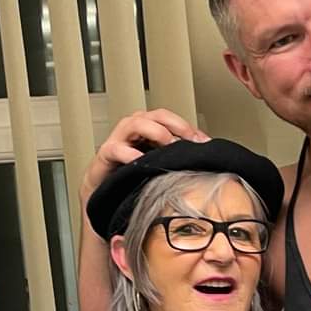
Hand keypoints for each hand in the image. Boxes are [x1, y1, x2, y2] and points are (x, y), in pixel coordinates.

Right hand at [81, 109, 209, 204]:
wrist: (106, 195)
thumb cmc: (133, 176)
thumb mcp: (160, 165)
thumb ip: (178, 156)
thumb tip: (204, 152)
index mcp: (148, 130)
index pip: (169, 118)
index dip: (186, 126)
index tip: (203, 141)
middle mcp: (133, 130)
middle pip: (154, 115)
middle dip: (174, 125)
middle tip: (188, 139)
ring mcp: (118, 140)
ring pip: (134, 124)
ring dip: (153, 131)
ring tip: (167, 143)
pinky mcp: (106, 155)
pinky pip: (115, 149)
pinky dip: (127, 152)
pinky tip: (139, 160)